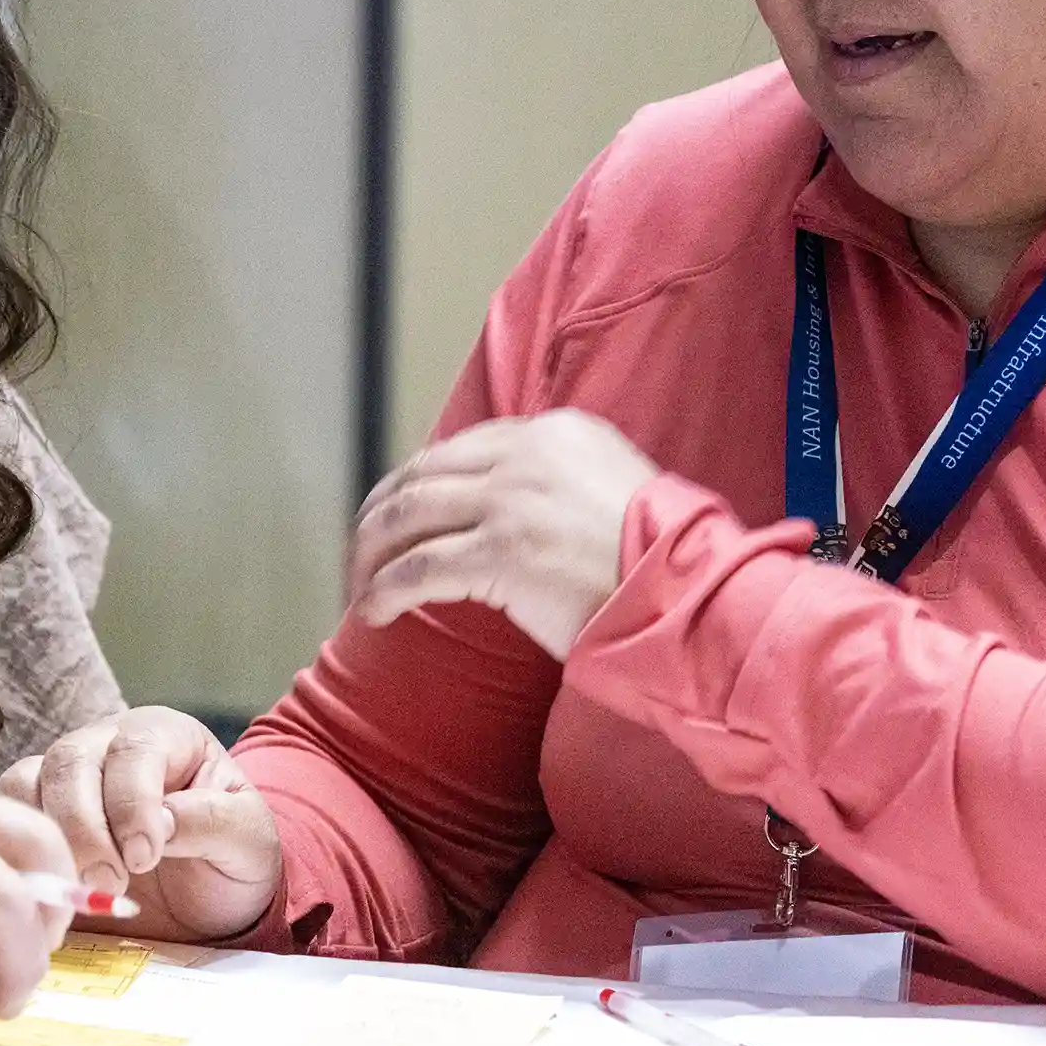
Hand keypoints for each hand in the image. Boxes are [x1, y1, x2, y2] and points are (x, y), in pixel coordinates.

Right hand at [0, 707, 280, 943]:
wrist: (212, 903)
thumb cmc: (234, 859)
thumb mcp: (248, 841)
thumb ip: (211, 822)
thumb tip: (160, 825)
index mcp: (164, 736)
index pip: (134, 749)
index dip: (133, 803)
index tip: (145, 858)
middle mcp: (106, 745)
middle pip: (71, 760)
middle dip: (85, 827)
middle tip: (111, 883)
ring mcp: (65, 781)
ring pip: (26, 782)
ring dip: (47, 839)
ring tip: (82, 889)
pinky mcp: (36, 821)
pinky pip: (5, 818)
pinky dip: (18, 853)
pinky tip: (53, 890)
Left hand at [347, 410, 661, 659]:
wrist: (687, 591)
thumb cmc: (659, 558)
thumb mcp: (610, 485)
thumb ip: (558, 480)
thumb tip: (506, 505)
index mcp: (551, 432)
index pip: (457, 451)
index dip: (415, 486)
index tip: (396, 518)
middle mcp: (524, 455)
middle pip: (420, 476)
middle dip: (378, 517)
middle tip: (360, 553)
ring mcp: (510, 502)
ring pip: (406, 517)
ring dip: (370, 555)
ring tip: (358, 587)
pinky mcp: (500, 553)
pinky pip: (418, 570)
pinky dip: (385, 592)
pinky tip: (373, 613)